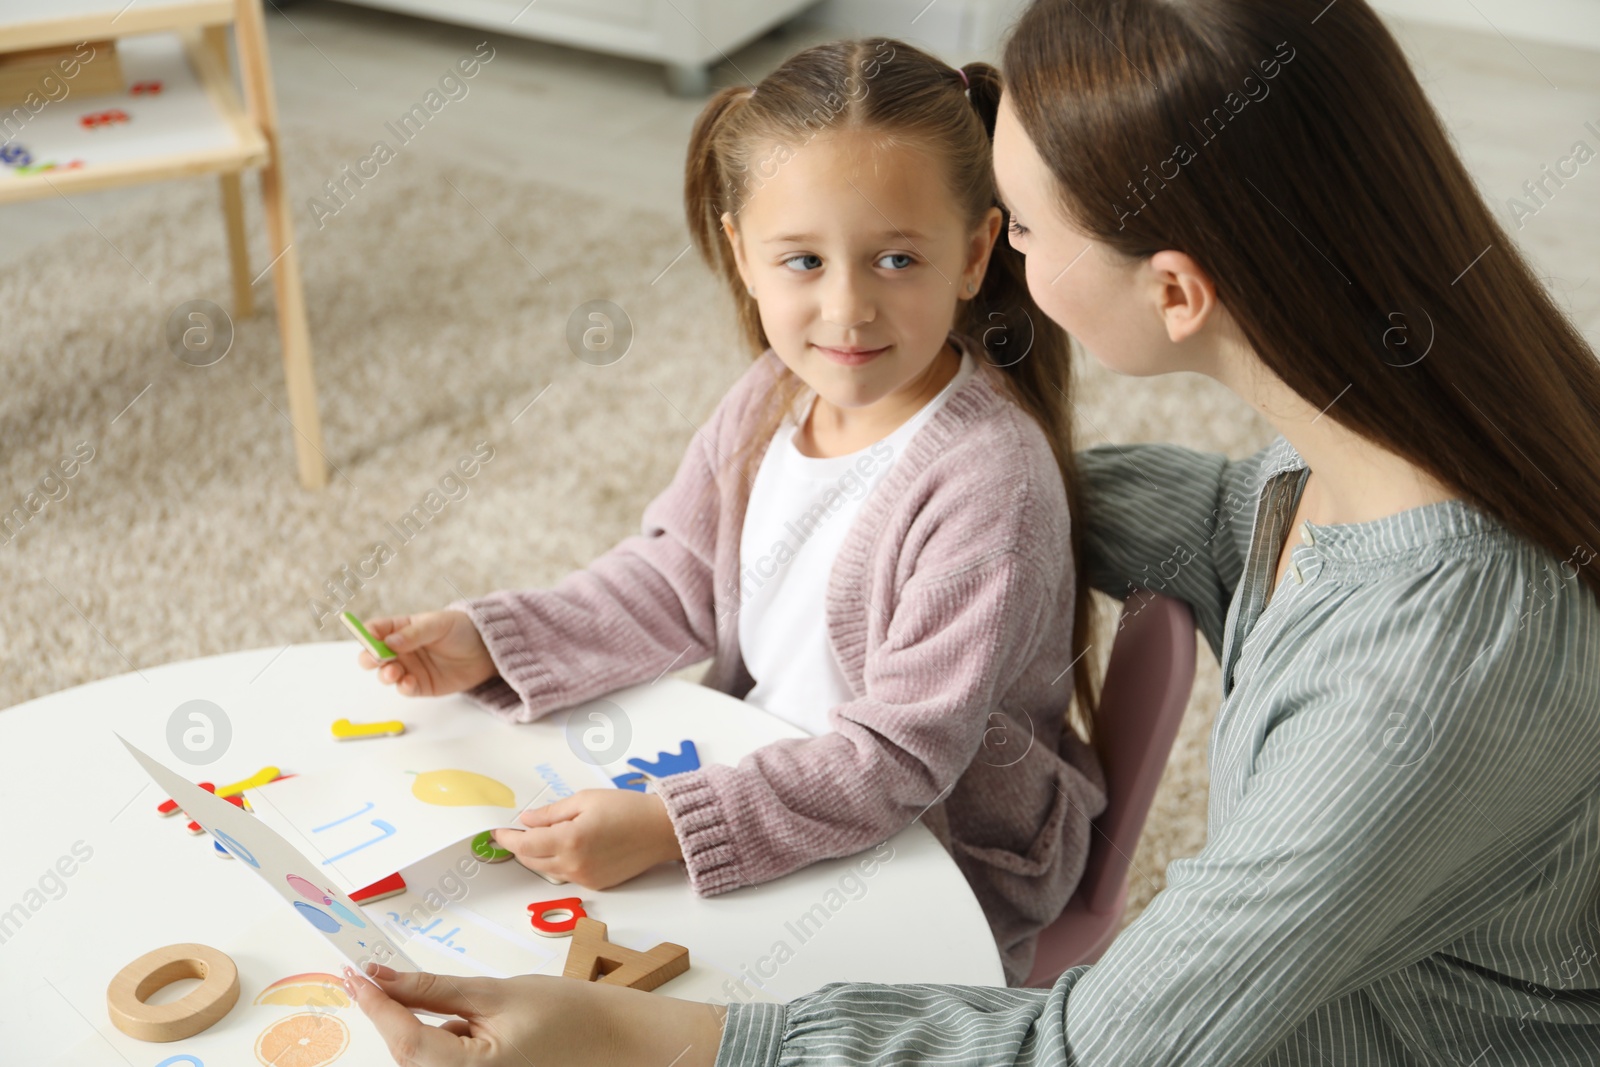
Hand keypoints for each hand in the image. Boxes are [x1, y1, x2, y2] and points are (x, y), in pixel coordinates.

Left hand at [344, 963, 724, 1066]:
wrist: (616, 1041)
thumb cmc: (570, 1016)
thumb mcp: (498, 993)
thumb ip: (435, 990)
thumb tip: (384, 978)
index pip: (403, 1038)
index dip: (374, 1003)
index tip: (351, 974)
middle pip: (409, 1051)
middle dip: (400, 1013)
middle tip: (385, 973)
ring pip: (425, 1056)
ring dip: (428, 1026)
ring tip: (479, 1004)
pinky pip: (446, 1061)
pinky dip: (449, 1038)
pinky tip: (482, 1022)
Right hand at [356, 611, 496, 696]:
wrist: (486, 650)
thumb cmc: (461, 630)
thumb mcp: (439, 625)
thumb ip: (414, 634)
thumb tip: (389, 642)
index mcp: (400, 628)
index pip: (375, 630)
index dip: (366, 634)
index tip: (366, 637)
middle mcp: (400, 649)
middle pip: (372, 655)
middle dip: (369, 658)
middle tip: (375, 660)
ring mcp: (409, 668)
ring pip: (385, 674)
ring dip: (384, 674)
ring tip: (393, 672)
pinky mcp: (420, 685)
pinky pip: (405, 689)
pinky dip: (403, 687)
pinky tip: (409, 682)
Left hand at [492, 789, 683, 888]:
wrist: (661, 830)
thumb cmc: (627, 808)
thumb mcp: (585, 799)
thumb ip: (552, 812)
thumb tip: (527, 820)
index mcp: (570, 840)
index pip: (525, 845)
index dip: (507, 838)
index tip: (498, 831)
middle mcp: (574, 864)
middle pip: (532, 861)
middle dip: (519, 848)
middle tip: (514, 833)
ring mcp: (585, 878)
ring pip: (548, 870)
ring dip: (537, 856)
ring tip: (538, 838)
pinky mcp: (596, 884)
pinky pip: (567, 875)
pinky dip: (558, 863)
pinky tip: (563, 847)